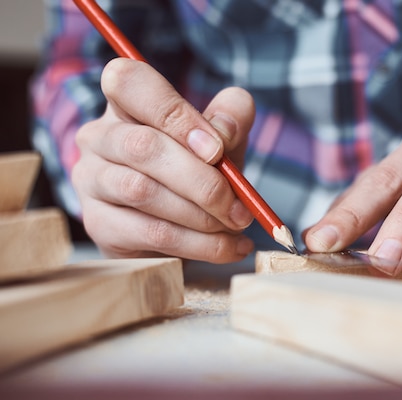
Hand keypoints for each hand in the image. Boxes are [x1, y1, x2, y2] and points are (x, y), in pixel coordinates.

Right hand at [72, 58, 256, 261]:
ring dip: (201, 215)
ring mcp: (91, 180)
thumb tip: (224, 131)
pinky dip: (198, 244)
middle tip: (239, 205)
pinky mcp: (98, 223)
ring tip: (236, 225)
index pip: (129, 80)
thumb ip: (231, 119)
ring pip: (143, 191)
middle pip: (143, 146)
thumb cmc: (199, 170)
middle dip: (202, 180)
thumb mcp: (222, 139)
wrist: (180, 225)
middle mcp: (98, 136)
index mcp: (126, 102)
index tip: (217, 149)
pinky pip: (150, 232)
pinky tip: (227, 247)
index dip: (175, 113)